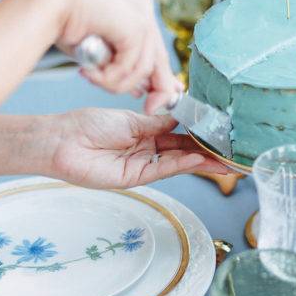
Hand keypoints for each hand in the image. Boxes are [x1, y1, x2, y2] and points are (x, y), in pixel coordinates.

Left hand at [41, 107, 230, 187]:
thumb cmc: (88, 125)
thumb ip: (157, 123)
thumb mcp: (129, 119)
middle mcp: (148, 149)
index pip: (181, 134)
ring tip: (226, 161)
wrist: (62, 141)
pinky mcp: (134, 177)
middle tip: (234, 154)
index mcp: (147, 132)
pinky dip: (182, 164)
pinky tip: (198, 159)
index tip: (222, 133)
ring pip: (179, 163)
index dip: (201, 135)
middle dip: (209, 153)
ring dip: (202, 162)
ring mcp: (143, 164)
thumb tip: (183, 118)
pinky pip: (163, 169)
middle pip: (185, 151)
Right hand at [44, 0, 181, 109]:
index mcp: (135, 3)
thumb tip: (142, 90)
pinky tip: (91, 73)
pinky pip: (132, 66)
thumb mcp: (100, 49)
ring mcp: (142, 13)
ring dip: (117, 83)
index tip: (158, 99)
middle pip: (159, 57)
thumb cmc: (64, 25)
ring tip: (94, 79)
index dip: (162, 75)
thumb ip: (123, 64)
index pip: (156, 46)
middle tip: (149, 108)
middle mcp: (143, 4)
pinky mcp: (137, 25)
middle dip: (158, 88)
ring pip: (144, 67)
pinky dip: (111, 77)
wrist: (48, 7)